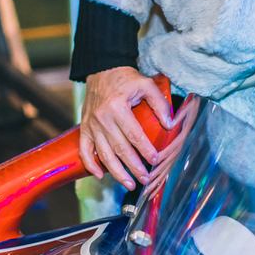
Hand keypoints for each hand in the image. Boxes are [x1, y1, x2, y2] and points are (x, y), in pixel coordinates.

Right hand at [79, 66, 172, 189]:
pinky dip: (90, 164)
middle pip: (120, 149)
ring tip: (130, 184)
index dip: (145, 149)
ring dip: (117, 172)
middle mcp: (102, 119)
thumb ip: (159, 103)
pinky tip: (100, 176)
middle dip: (134, 167)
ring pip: (103, 154)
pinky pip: (84, 150)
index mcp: (117, 107)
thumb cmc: (126, 79)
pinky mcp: (84, 128)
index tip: (155, 160)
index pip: (133, 134)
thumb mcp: (146, 85)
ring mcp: (91, 125)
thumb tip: (169, 124)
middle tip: (146, 179)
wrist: (101, 70)